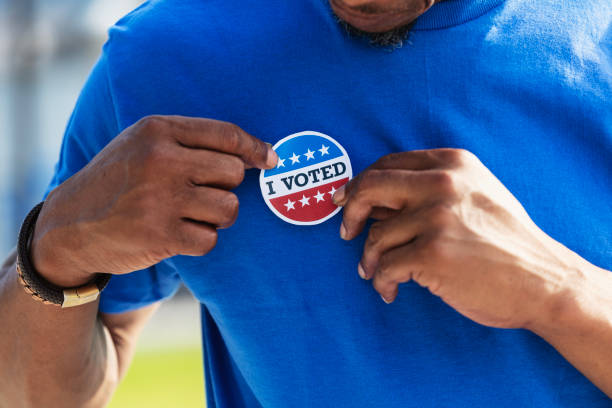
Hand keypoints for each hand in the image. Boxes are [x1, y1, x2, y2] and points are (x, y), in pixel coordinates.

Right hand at [31, 115, 276, 286]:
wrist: (70, 225)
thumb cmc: (118, 180)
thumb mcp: (143, 144)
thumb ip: (192, 142)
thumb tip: (260, 155)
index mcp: (158, 130)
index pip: (227, 135)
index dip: (256, 149)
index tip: (270, 160)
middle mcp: (161, 160)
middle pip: (234, 173)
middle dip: (224, 187)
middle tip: (198, 193)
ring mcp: (162, 198)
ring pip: (229, 208)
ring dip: (216, 216)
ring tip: (188, 214)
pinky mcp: (162, 234)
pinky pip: (211, 239)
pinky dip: (200, 240)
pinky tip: (176, 234)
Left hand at [333, 149, 580, 329]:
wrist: (544, 280)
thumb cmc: (505, 240)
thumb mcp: (475, 194)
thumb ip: (429, 188)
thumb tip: (372, 200)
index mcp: (451, 164)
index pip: (386, 164)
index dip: (360, 184)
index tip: (346, 201)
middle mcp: (442, 184)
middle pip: (370, 187)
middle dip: (350, 212)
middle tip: (346, 232)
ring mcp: (437, 218)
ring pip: (376, 236)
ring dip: (370, 260)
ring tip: (377, 273)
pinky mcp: (433, 253)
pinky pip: (386, 266)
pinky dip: (382, 281)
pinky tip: (390, 290)